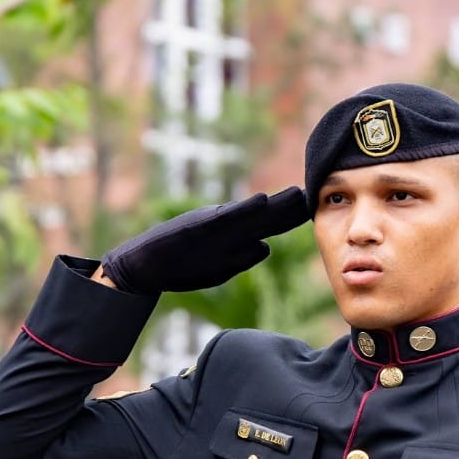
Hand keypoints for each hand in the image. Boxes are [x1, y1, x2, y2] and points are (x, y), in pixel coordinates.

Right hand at [100, 187, 308, 293]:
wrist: (145, 266)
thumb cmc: (180, 263)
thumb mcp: (218, 263)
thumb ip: (241, 255)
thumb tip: (264, 247)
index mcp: (233, 238)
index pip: (269, 225)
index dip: (290, 216)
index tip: (313, 206)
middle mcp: (226, 231)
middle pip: (265, 218)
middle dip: (289, 208)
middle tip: (313, 192)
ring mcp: (214, 231)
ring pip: (252, 216)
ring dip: (276, 205)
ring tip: (296, 192)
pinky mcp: (200, 230)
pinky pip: (227, 220)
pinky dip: (246, 210)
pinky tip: (261, 200)